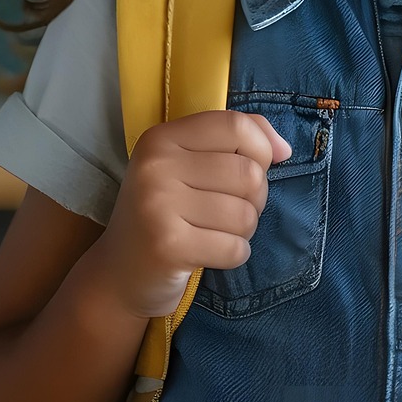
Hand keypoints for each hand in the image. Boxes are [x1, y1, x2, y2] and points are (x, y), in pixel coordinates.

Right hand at [86, 110, 292, 321]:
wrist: (117, 275)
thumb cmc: (165, 212)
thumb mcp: (189, 165)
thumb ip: (236, 141)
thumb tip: (284, 149)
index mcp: (161, 137)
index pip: (235, 125)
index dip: (262, 147)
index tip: (262, 166)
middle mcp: (156, 166)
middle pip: (247, 172)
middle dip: (255, 197)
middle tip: (232, 210)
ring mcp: (158, 206)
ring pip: (245, 213)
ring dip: (245, 229)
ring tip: (219, 232)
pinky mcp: (167, 247)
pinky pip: (234, 248)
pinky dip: (235, 254)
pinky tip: (212, 253)